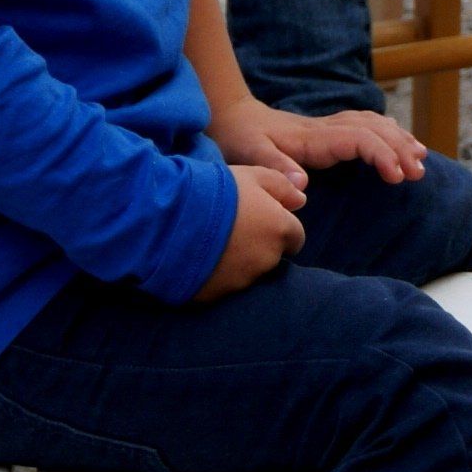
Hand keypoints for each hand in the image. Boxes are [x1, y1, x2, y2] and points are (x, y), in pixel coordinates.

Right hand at [193, 163, 305, 301]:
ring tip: (210, 241)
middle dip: (258, 246)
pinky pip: (221, 286)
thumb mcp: (252, 175)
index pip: (295, 238)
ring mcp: (242, 282)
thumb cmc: (214, 190)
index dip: (278, 227)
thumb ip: (282, 186)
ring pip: (247, 273)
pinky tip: (196, 258)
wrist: (169, 219)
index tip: (258, 218)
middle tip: (231, 228)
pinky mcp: (216, 297)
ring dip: (237, 261)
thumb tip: (302, 200)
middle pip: (271, 256)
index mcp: (279, 231)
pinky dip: (214, 275)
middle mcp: (267, 261)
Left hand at [206, 95, 426, 190]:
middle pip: (373, 130)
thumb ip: (275, 168)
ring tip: (420, 158)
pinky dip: (387, 132)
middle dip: (399, 149)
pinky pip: (365, 125)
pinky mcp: (327, 130)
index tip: (397, 175)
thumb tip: (302, 186)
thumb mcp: (250, 154)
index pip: (359, 139)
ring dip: (398, 139)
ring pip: (373, 125)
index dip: (381, 154)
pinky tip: (398, 140)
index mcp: (314, 137)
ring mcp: (328, 127)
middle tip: (419, 173)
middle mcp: (326, 128)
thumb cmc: (241, 139)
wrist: (232, 116)